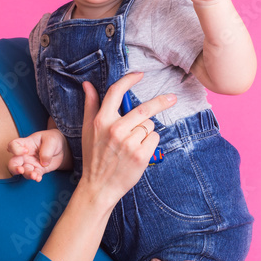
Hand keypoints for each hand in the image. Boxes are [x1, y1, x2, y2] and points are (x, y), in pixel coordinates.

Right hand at [7, 129, 68, 181]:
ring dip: (28, 174)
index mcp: (25, 144)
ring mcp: (31, 163)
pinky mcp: (38, 170)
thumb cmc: (53, 140)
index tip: (26, 150)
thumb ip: (46, 151)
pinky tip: (38, 178)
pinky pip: (34, 175)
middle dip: (14, 168)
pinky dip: (36, 177)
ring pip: (24, 171)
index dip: (15, 149)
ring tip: (34, 176)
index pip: (13, 145)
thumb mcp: (51, 140)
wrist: (61, 148)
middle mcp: (25, 155)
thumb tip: (43, 163)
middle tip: (20, 170)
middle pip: (13, 162)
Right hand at [78, 73, 176, 205]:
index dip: (129, 80)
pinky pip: (154, 138)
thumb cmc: (94, 156)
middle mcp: (116, 130)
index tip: (140, 74)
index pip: (116, 92)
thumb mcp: (87, 130)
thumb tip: (88, 84)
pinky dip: (150, 142)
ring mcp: (129, 143)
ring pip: (149, 125)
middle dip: (161, 102)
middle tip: (173, 98)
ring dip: (145, 131)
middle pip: (144, 109)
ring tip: (132, 143)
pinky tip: (138, 151)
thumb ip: (90, 105)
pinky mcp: (141, 155)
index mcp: (101, 121)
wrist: (99, 186)